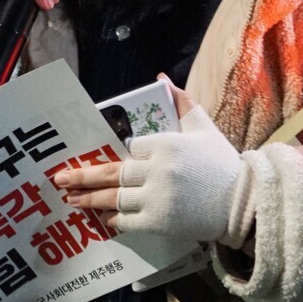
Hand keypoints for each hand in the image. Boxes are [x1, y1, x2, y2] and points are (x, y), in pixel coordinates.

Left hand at [53, 75, 253, 247]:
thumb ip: (181, 102)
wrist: (243, 204)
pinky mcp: (159, 222)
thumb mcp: (203, 127)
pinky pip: (127, 221)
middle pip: (112, 172)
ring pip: (114, 198)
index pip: (130, 147)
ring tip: (69, 198)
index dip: (122, 154)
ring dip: (88, 198)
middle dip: (83, 175)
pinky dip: (112, 220)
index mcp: (166, 144)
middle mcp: (158, 170)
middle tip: (59, 178)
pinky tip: (99, 218)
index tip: (109, 158)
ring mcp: (157, 198)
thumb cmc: (222, 164)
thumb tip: (161, 79)